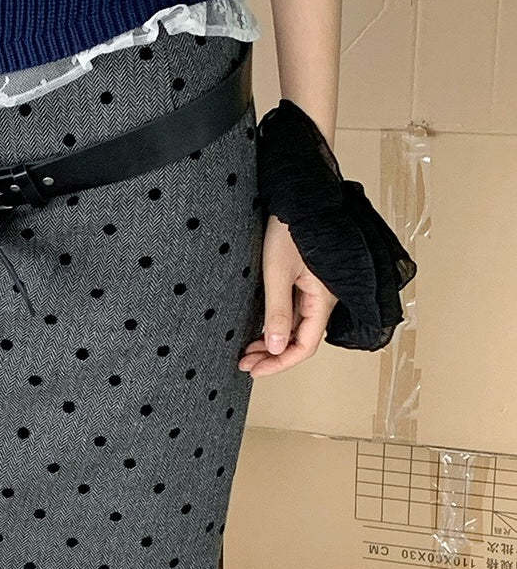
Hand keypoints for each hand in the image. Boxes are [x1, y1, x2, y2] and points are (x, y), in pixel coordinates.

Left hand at [237, 215, 337, 377]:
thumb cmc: (291, 228)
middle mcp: (322, 299)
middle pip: (300, 340)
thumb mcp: (278, 272)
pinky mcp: (305, 282)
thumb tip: (276, 348)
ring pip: (295, 327)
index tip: (255, 370)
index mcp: (323, 299)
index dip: (280, 363)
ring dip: (272, 342)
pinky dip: (276, 325)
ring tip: (247, 351)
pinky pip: (293, 312)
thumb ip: (278, 312)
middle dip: (273, 355)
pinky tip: (258, 331)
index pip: (305, 345)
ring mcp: (315, 291)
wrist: (299, 198)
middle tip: (245, 362)